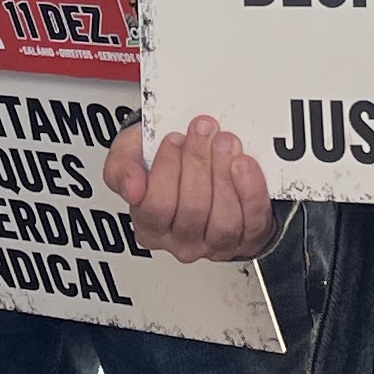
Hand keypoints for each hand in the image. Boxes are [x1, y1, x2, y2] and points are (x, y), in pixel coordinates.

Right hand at [108, 117, 279, 262]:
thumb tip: (132, 187)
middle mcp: (182, 241)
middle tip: (202, 131)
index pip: (156, 207)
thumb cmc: (167, 164)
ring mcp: (216, 243)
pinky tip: (244, 165)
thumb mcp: (132, 156)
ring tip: (225, 143)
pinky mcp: (249, 238)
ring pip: (223, 220)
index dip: (166, 170)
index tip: (174, 138)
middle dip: (198, 163)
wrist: (206, 163)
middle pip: (192, 210)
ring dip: (225, 176)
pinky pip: (252, 221)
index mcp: (150, 226)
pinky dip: (251, 190)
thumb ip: (121, 168)